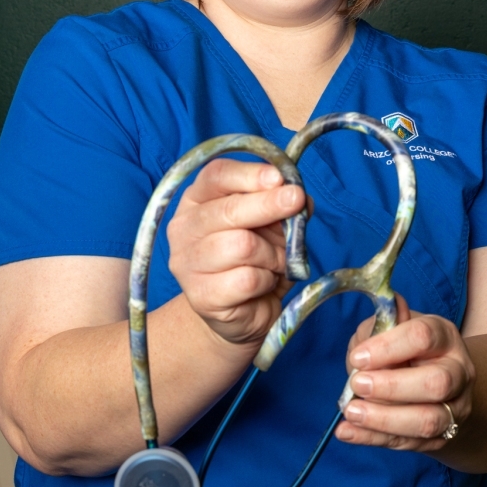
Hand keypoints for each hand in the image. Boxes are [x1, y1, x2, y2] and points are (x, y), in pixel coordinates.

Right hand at [166, 158, 308, 345]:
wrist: (241, 312)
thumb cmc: (254, 260)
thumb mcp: (271, 225)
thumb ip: (282, 205)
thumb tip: (300, 196)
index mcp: (196, 200)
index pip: (216, 176)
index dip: (249, 174)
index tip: (279, 178)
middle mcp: (185, 228)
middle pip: (228, 210)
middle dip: (269, 204)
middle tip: (296, 201)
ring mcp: (187, 263)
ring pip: (243, 246)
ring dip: (273, 254)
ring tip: (277, 262)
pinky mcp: (201, 295)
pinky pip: (247, 279)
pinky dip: (267, 280)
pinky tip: (264, 283)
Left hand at [335, 298, 475, 450]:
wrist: (433, 382)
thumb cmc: (403, 349)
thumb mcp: (388, 329)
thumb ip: (374, 332)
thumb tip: (362, 348)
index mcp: (444, 336)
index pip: (422, 337)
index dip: (387, 347)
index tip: (358, 358)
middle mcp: (458, 371)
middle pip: (436, 383)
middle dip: (391, 386)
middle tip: (358, 385)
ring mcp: (454, 407)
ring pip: (428, 420)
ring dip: (384, 419)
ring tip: (351, 412)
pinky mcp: (442, 436)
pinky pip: (408, 442)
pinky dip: (373, 438)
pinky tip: (347, 431)